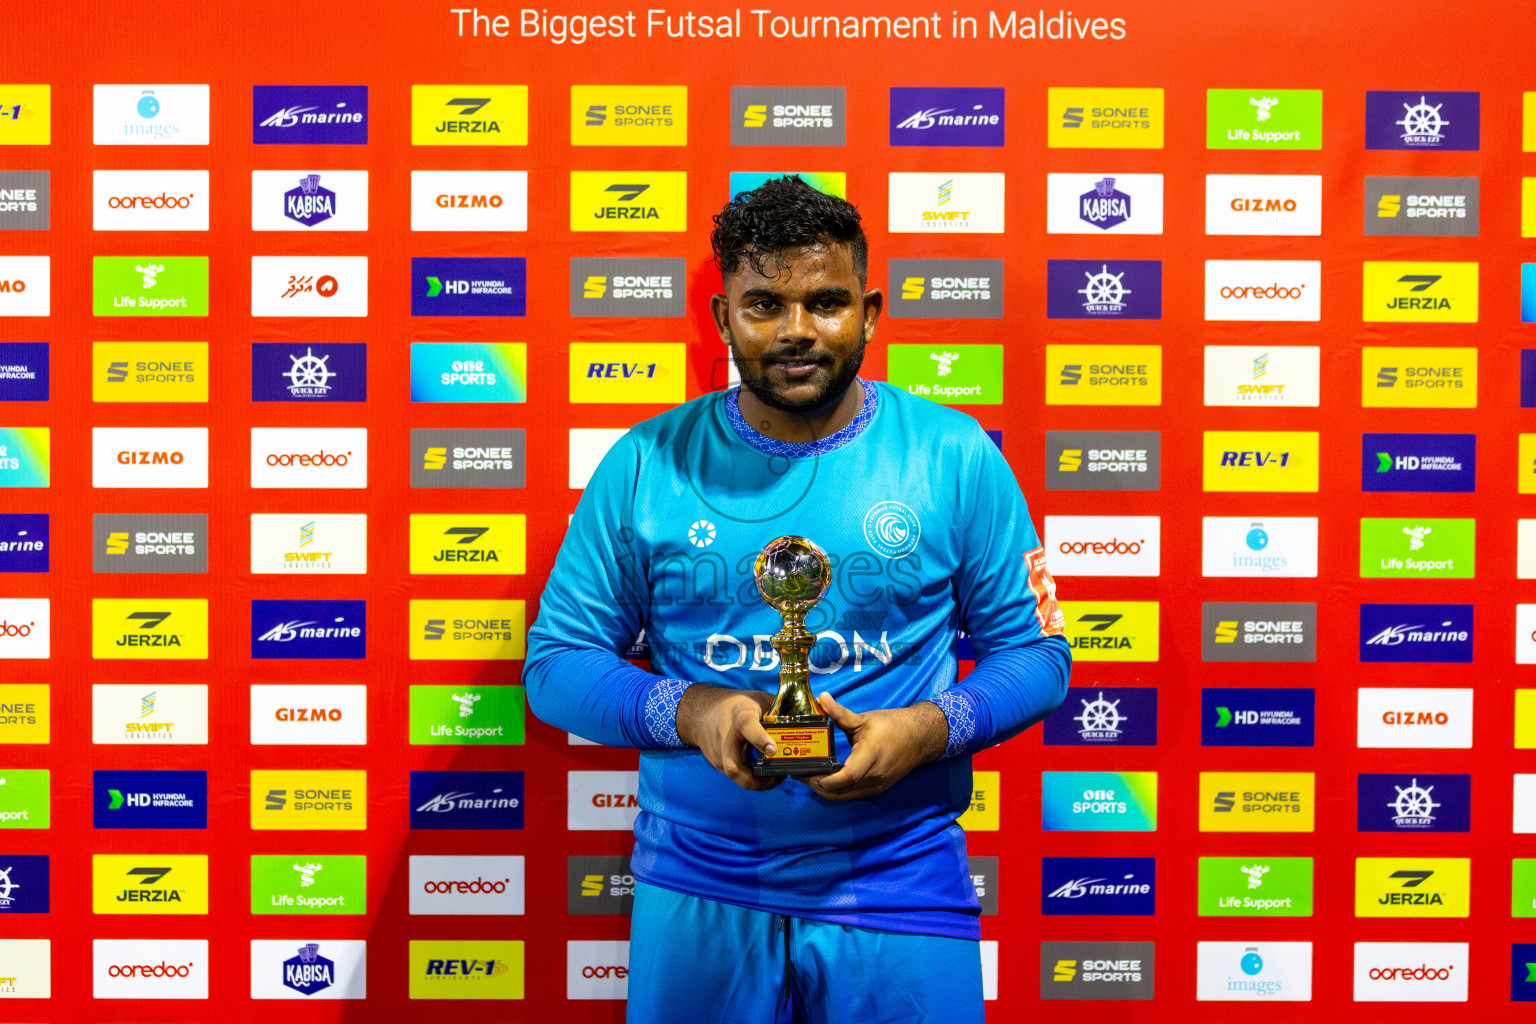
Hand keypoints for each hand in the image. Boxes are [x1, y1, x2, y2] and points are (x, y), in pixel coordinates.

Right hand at [674, 684, 783, 791]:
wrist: (702, 712)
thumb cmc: (736, 704)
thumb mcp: (758, 699)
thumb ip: (777, 709)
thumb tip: (804, 718)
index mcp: (739, 716)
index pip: (746, 726)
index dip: (759, 738)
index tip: (773, 750)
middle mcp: (726, 737)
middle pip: (734, 765)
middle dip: (756, 780)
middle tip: (777, 779)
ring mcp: (719, 753)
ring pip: (734, 775)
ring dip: (755, 783)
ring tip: (774, 780)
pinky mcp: (717, 763)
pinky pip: (734, 774)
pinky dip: (749, 778)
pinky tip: (763, 776)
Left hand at [801, 693, 948, 801]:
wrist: (920, 738)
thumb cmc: (893, 726)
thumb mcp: (864, 719)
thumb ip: (840, 713)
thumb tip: (822, 698)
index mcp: (870, 757)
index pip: (847, 776)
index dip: (826, 780)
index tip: (808, 774)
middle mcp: (874, 777)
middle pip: (841, 792)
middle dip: (818, 787)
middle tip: (800, 775)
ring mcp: (876, 786)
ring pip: (845, 796)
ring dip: (826, 790)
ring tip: (809, 777)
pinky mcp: (877, 788)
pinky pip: (853, 794)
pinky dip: (838, 790)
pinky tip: (827, 779)